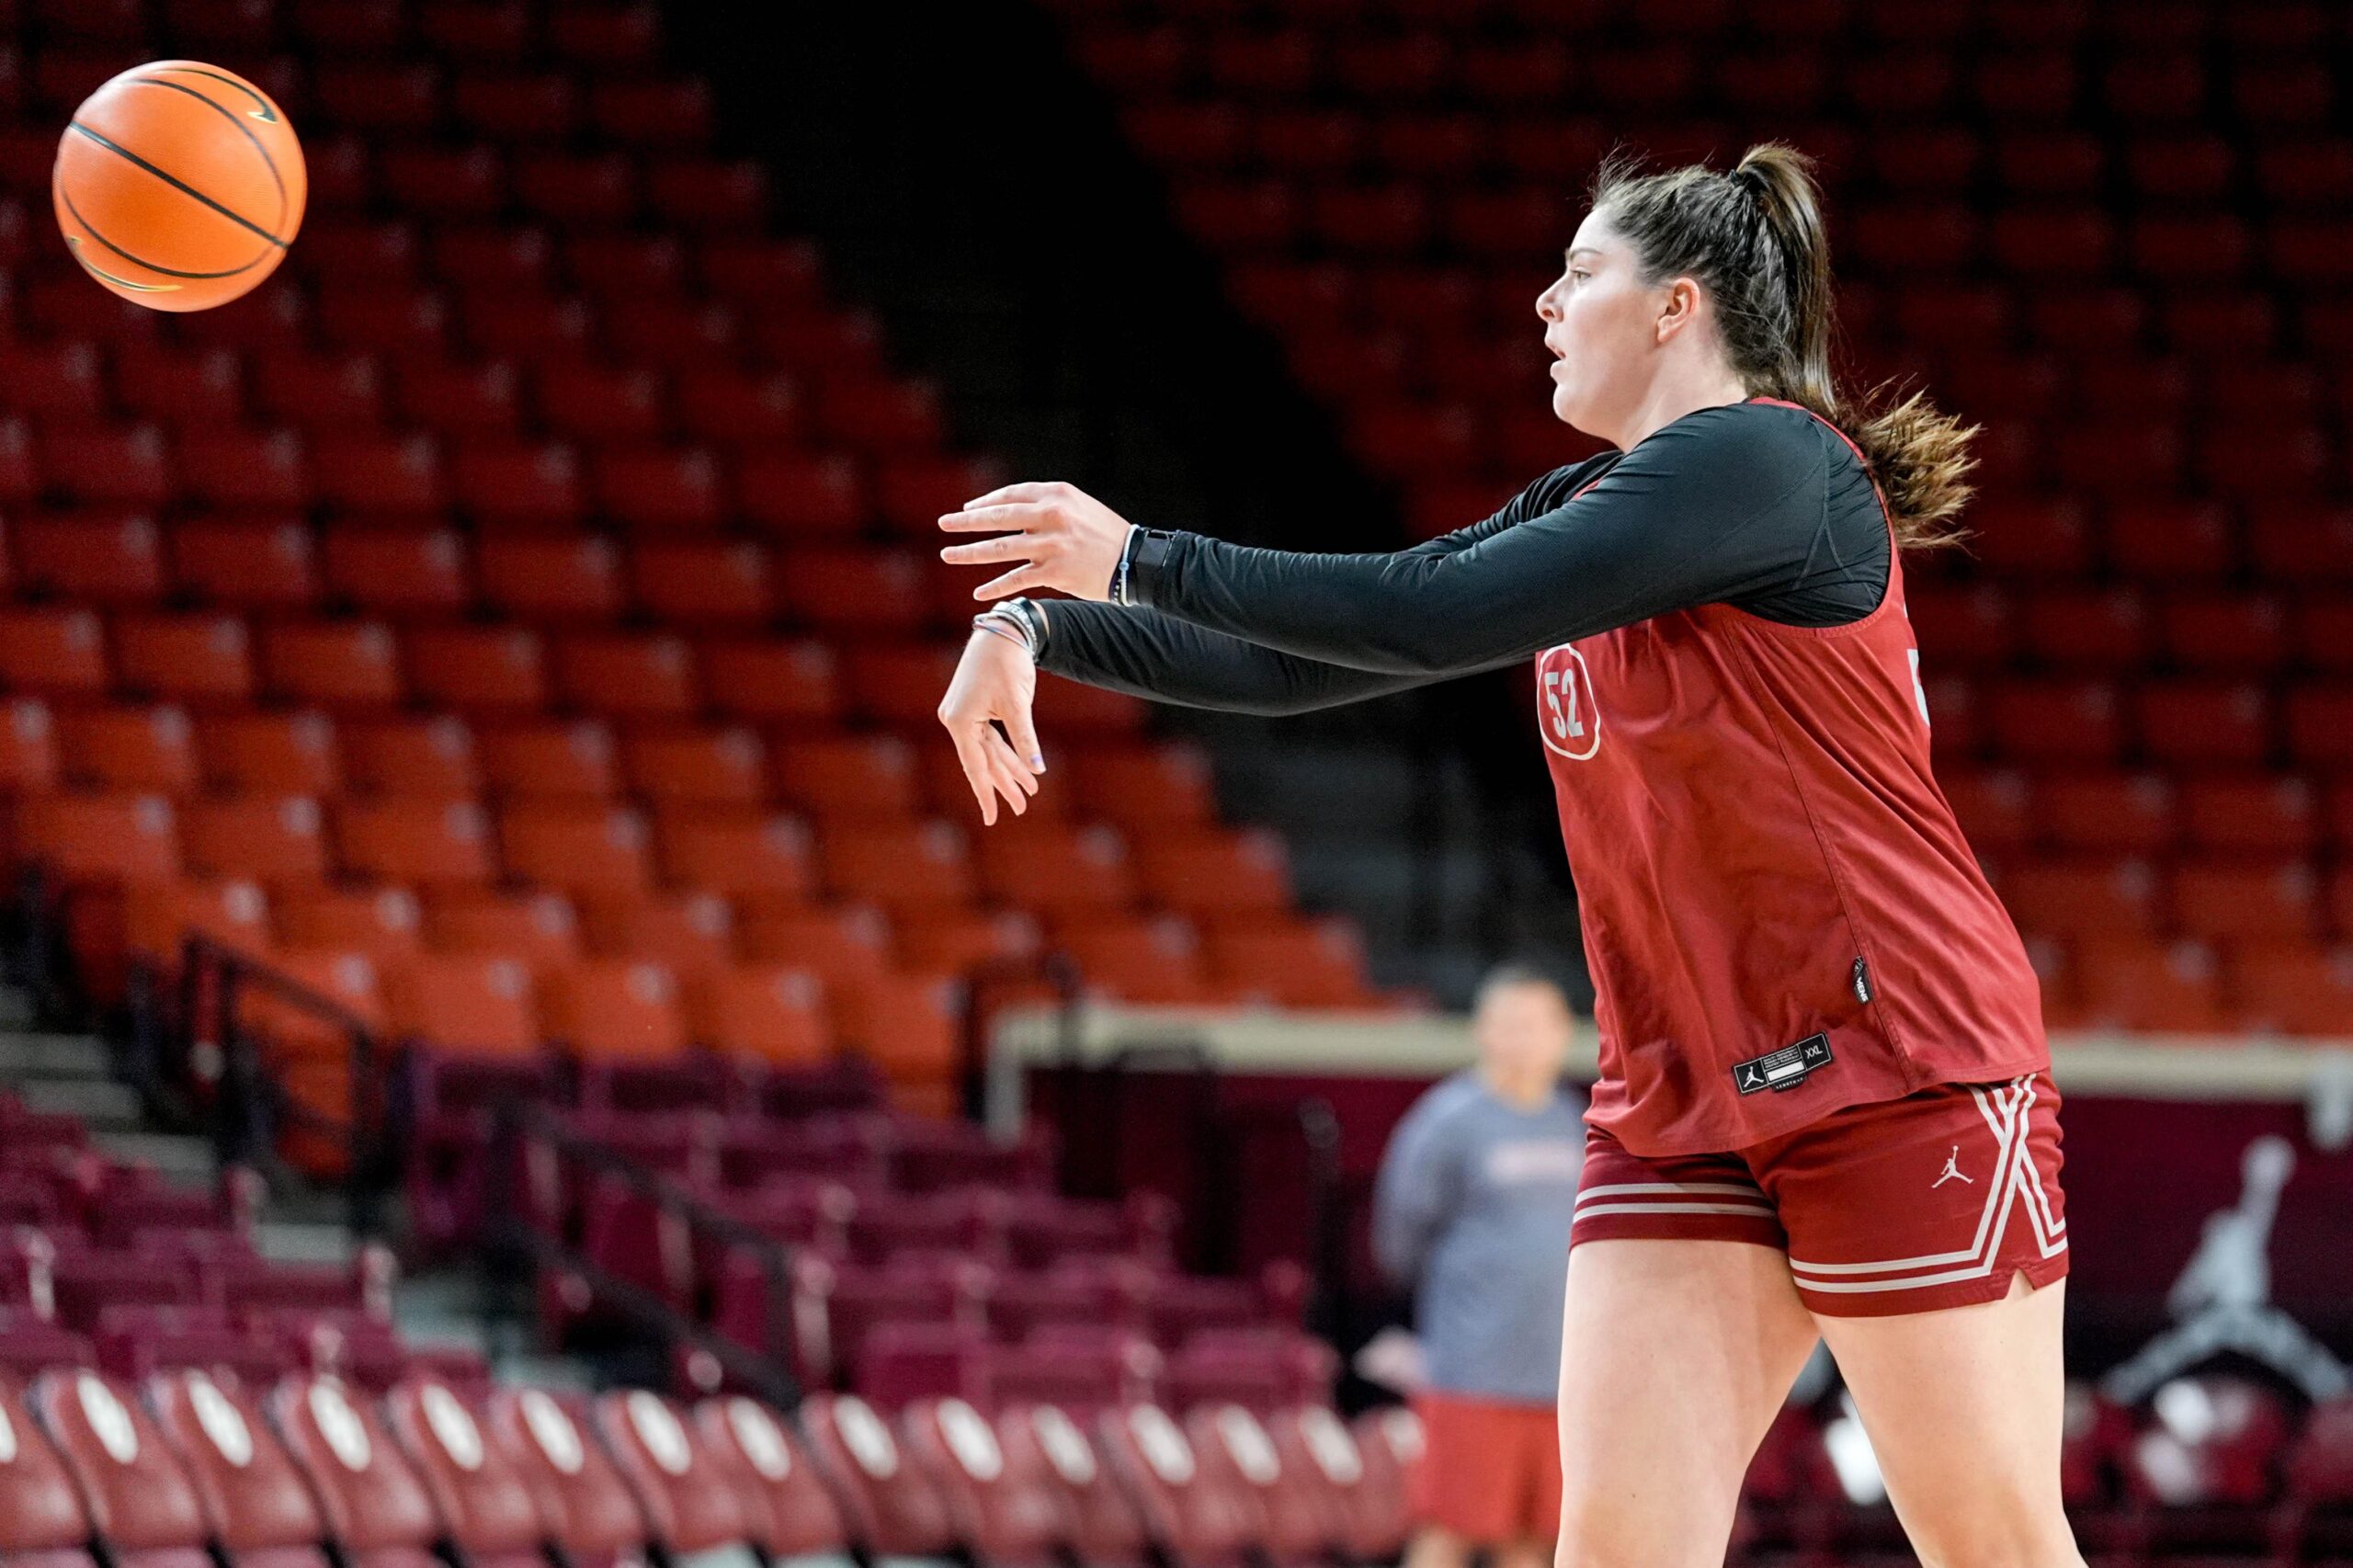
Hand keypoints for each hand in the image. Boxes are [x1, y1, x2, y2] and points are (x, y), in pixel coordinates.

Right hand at [937, 626, 1044, 825]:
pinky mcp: (972, 710)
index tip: (992, 818)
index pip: (974, 766)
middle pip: (982, 761)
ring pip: (988, 751)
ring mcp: (962, 715)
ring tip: (1029, 792)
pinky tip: (1021, 768)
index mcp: (960, 721)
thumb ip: (1025, 738)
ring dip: (1009, 770)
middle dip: (1004, 784)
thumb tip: (1037, 768)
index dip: (985, 793)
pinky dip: (1006, 752)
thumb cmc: (1007, 663)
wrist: (1001, 631)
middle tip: (1022, 808)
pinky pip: (989, 739)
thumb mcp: (1018, 703)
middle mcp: (956, 720)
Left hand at [938, 480, 1133, 601]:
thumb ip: (1047, 507)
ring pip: (1000, 549)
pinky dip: (996, 587)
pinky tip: (979, 593)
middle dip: (966, 522)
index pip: (1011, 495)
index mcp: (1057, 494)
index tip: (968, 510)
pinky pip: (1017, 579)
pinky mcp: (1054, 572)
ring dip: (969, 553)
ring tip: (947, 555)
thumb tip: (1012, 512)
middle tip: (944, 523)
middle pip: (998, 518)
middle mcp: (1051, 516)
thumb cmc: (1106, 534)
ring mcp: (1051, 545)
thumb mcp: (1078, 507)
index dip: (986, 503)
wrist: (1136, 562)